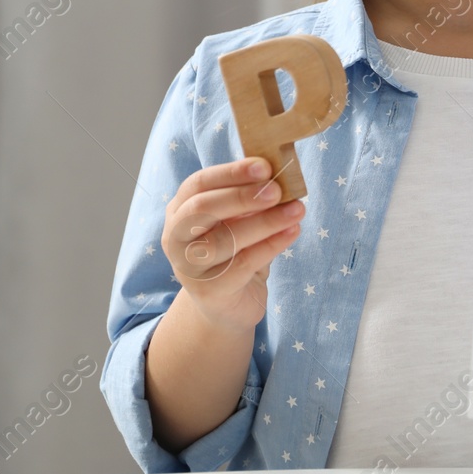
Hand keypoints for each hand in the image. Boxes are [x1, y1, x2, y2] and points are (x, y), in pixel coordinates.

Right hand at [161, 156, 304, 333]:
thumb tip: (278, 176)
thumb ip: (249, 200)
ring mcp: (188, 267)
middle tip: (278, 189)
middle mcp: (176, 237)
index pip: (198, 184)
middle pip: (203, 209)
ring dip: (265, 222)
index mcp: (179, 211)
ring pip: (224, 239)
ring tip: (297, 210)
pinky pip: (243, 263)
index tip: (264, 166)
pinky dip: (271, 245)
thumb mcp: (237, 222)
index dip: (230, 173)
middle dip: (243, 196)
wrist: (228, 307)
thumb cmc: (234, 254)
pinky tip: (292, 232)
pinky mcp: (209, 291)